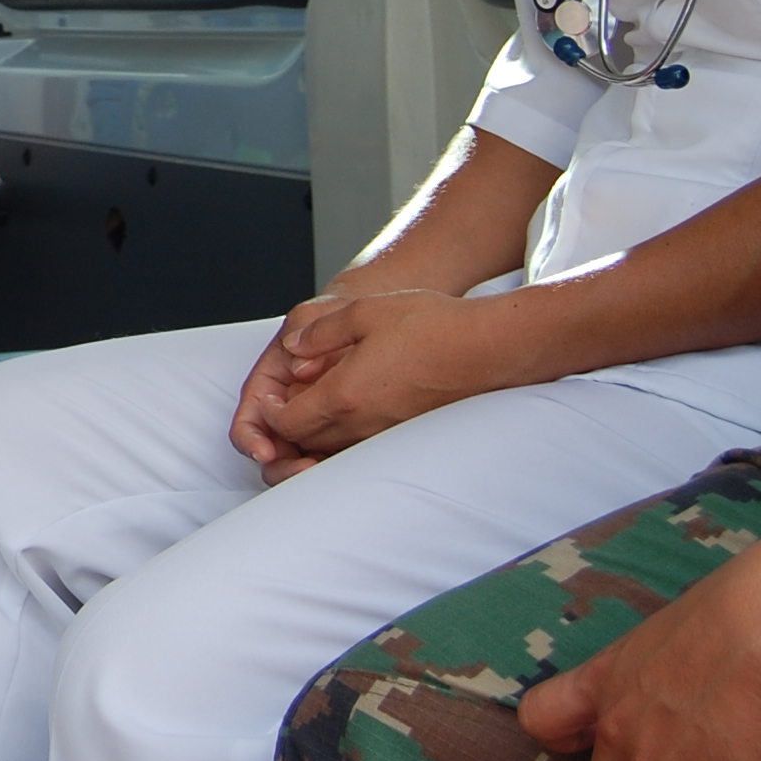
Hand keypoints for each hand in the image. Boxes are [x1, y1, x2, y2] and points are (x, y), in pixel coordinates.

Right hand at [230, 295, 345, 481]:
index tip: (263, 450)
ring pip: (300, 458)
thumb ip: (305, 331)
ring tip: (325, 470)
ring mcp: (315, 420)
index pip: (251, 416)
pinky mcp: (343, 433)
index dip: (251, 437)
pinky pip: (332, 457)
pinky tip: (346, 470)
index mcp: (273, 380)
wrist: (375, 318)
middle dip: (282, 464)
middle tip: (303, 468)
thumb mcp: (317, 312)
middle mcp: (290, 404)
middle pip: (273, 447)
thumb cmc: (341, 315)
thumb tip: (298, 365)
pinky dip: (333, 468)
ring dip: (306, 471)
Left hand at [251, 289, 506, 459]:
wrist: (490, 347)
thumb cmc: (432, 325)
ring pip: (335, 449)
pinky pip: (363, 447)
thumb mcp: (364, 312)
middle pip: (307, 442)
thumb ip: (320, 332)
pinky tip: (353, 412)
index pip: (288, 423)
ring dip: (317, 434)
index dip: (269, 413)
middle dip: (288, 427)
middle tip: (287, 401)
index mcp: (345, 395)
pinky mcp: (409, 436)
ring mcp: (389, 435)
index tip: (272, 394)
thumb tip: (292, 349)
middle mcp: (364, 424)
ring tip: (316, 406)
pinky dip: (346, 438)